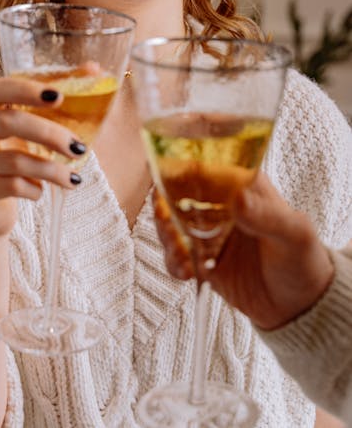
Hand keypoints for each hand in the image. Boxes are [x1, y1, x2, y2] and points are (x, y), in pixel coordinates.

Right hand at [0, 76, 84, 239]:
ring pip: (13, 160)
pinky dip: (34, 189)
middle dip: (49, 134)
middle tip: (78, 147)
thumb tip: (92, 68)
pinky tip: (41, 192)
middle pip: (7, 122)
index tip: (58, 96)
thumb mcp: (28, 131)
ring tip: (74, 178)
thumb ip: (55, 101)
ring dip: (51, 169)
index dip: (25, 89)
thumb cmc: (9, 160)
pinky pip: (10, 186)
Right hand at [154, 172, 333, 329]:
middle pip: (179, 190)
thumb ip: (268, 217)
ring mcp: (207, 231)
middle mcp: (220, 204)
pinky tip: (186, 272)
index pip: (208, 163)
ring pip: (171, 222)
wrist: (300, 306)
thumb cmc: (304, 259)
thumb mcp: (295, 235)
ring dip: (166, 233)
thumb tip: (240, 199)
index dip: (184, 164)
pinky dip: (173, 261)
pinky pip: (175, 254)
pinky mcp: (199, 258)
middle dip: (165, 201)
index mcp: (242, 185)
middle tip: (165, 217)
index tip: (170, 174)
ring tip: (178, 250)